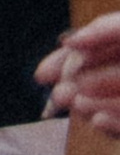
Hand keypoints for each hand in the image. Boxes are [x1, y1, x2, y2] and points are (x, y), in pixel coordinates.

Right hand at [40, 12, 119, 134]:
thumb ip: (103, 29)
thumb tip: (68, 41)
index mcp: (119, 46)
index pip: (88, 49)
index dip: (64, 60)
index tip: (42, 75)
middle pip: (95, 78)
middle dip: (75, 87)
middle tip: (58, 97)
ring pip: (108, 104)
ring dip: (90, 107)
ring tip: (77, 107)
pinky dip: (113, 126)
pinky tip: (98, 121)